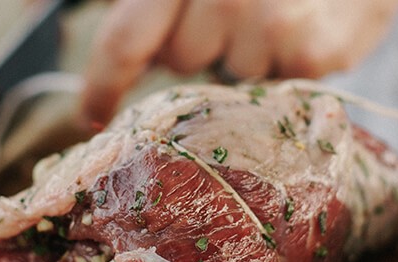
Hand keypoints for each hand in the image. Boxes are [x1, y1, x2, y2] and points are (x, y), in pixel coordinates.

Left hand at [80, 0, 397, 124]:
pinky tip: (311, 29)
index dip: (104, 84)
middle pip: (181, 60)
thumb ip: (157, 1)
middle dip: (202, 42)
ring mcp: (264, 24)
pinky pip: (278, 84)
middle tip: (242, 10)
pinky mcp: (308, 50)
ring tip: (284, 12)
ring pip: (232, 75)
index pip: (124, 40)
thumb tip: (87, 29)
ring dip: (252, 51)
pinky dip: (293, 63)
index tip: (93, 115)